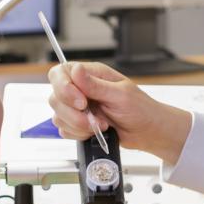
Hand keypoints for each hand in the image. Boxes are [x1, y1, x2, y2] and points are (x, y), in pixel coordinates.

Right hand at [47, 62, 191, 162]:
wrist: (147, 132)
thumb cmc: (140, 109)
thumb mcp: (120, 94)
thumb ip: (95, 84)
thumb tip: (76, 70)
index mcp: (90, 74)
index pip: (60, 73)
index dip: (64, 88)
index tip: (81, 102)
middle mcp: (81, 89)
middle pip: (55, 97)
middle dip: (73, 113)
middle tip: (93, 118)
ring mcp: (77, 108)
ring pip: (58, 116)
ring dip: (78, 125)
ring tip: (100, 125)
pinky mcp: (77, 124)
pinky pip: (64, 130)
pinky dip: (78, 134)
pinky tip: (94, 132)